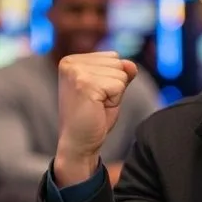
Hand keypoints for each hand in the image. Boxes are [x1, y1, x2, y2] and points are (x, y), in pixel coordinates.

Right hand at [55, 52, 136, 185]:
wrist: (78, 144)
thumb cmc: (92, 118)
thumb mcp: (110, 90)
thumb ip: (121, 73)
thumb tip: (131, 64)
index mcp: (72, 60)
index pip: (113, 57)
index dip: (112, 80)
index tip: (96, 95)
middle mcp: (70, 62)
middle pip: (118, 63)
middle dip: (115, 86)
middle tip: (97, 103)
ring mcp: (76, 71)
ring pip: (120, 74)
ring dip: (115, 94)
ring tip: (97, 105)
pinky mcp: (84, 83)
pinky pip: (119, 85)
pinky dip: (115, 100)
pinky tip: (98, 108)